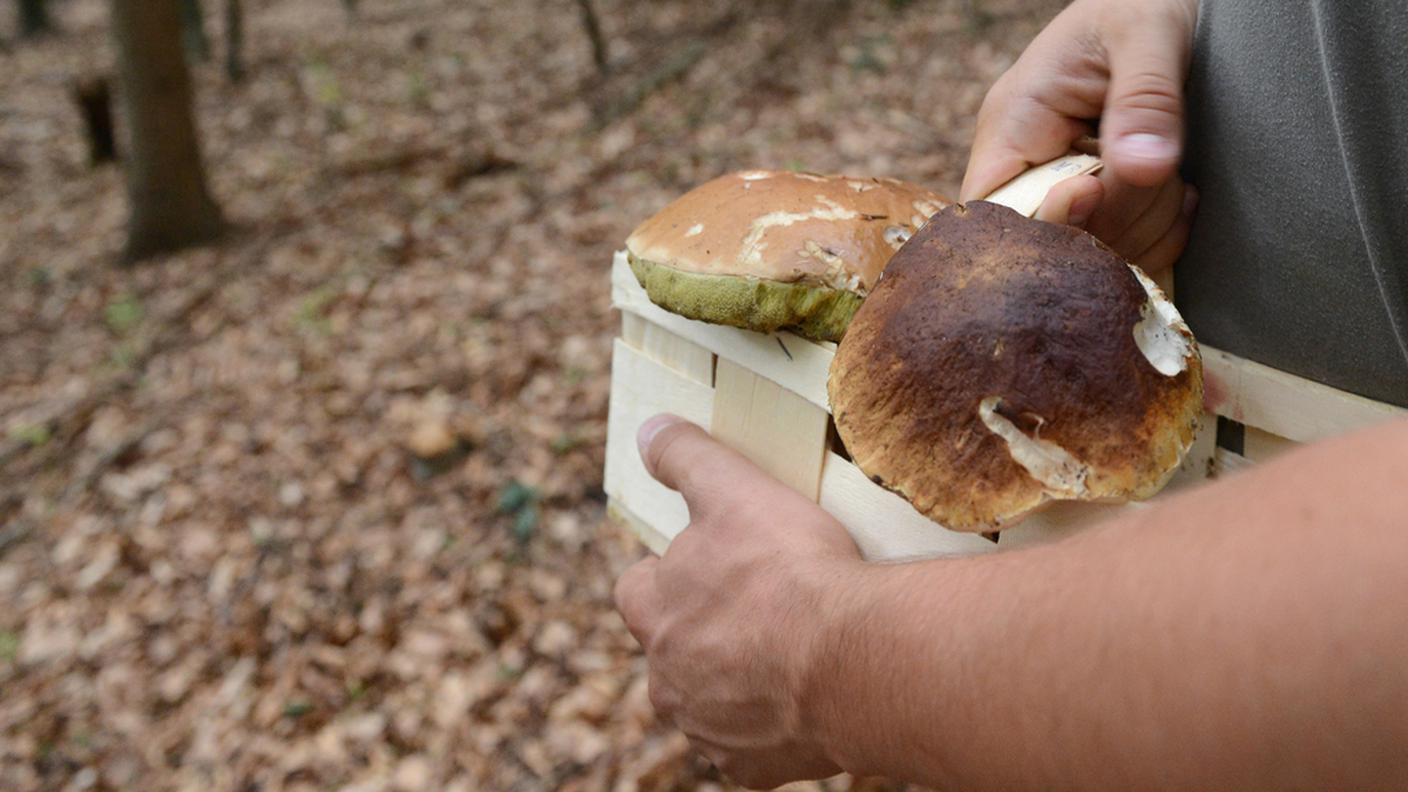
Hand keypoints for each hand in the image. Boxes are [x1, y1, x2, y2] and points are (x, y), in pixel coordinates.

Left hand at [613, 414, 863, 788]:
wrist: (854, 659)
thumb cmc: (790, 570)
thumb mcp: (734, 489)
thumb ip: (686, 457)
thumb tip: (648, 431)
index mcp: (653, 611)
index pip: (637, 588)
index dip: (672, 573)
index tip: (712, 563)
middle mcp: (665, 678)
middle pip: (673, 651)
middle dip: (706, 632)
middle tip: (763, 608)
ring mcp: (706, 729)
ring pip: (709, 701)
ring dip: (738, 681)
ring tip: (791, 653)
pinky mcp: (750, 768)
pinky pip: (751, 748)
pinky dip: (773, 728)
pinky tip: (808, 699)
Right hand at [960, 0, 1199, 274]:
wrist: (1168, 3)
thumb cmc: (1144, 4)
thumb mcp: (1148, 35)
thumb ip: (1145, 99)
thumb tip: (1143, 166)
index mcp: (1013, 123)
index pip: (992, 212)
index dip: (1043, 221)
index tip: (1098, 184)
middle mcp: (1027, 166)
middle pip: (1048, 242)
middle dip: (1114, 220)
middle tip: (1157, 168)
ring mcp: (1063, 191)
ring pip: (1091, 254)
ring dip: (1145, 224)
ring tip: (1173, 172)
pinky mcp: (1100, 209)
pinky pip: (1123, 256)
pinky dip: (1162, 237)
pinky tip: (1179, 193)